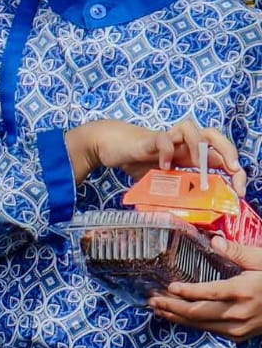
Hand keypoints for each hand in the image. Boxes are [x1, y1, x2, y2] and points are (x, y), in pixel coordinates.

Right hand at [67, 118, 244, 189]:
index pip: (220, 156)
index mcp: (188, 154)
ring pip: (192, 129)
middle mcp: (181, 144)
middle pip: (213, 135)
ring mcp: (166, 139)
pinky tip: (164, 167)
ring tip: (200, 167)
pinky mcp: (149, 139)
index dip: (234, 171)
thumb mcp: (160, 181)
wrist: (108, 144)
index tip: (239, 191)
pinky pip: (163, 140)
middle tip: (234, 170)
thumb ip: (175, 192)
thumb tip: (190, 218)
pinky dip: (167, 152)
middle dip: (228, 151)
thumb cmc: (135, 161)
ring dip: (200, 148)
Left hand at [152, 238, 261, 338]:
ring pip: (202, 325)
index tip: (169, 287)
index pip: (208, 293)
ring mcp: (239, 328)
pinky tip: (178, 317)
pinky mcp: (240, 335)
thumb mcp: (261, 260)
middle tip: (152, 300)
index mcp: (242, 291)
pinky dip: (192, 324)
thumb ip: (237, 252)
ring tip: (158, 309)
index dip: (187, 292)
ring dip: (178, 317)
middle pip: (199, 313)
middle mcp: (238, 313)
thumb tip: (214, 241)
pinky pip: (211, 330)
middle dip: (172, 307)